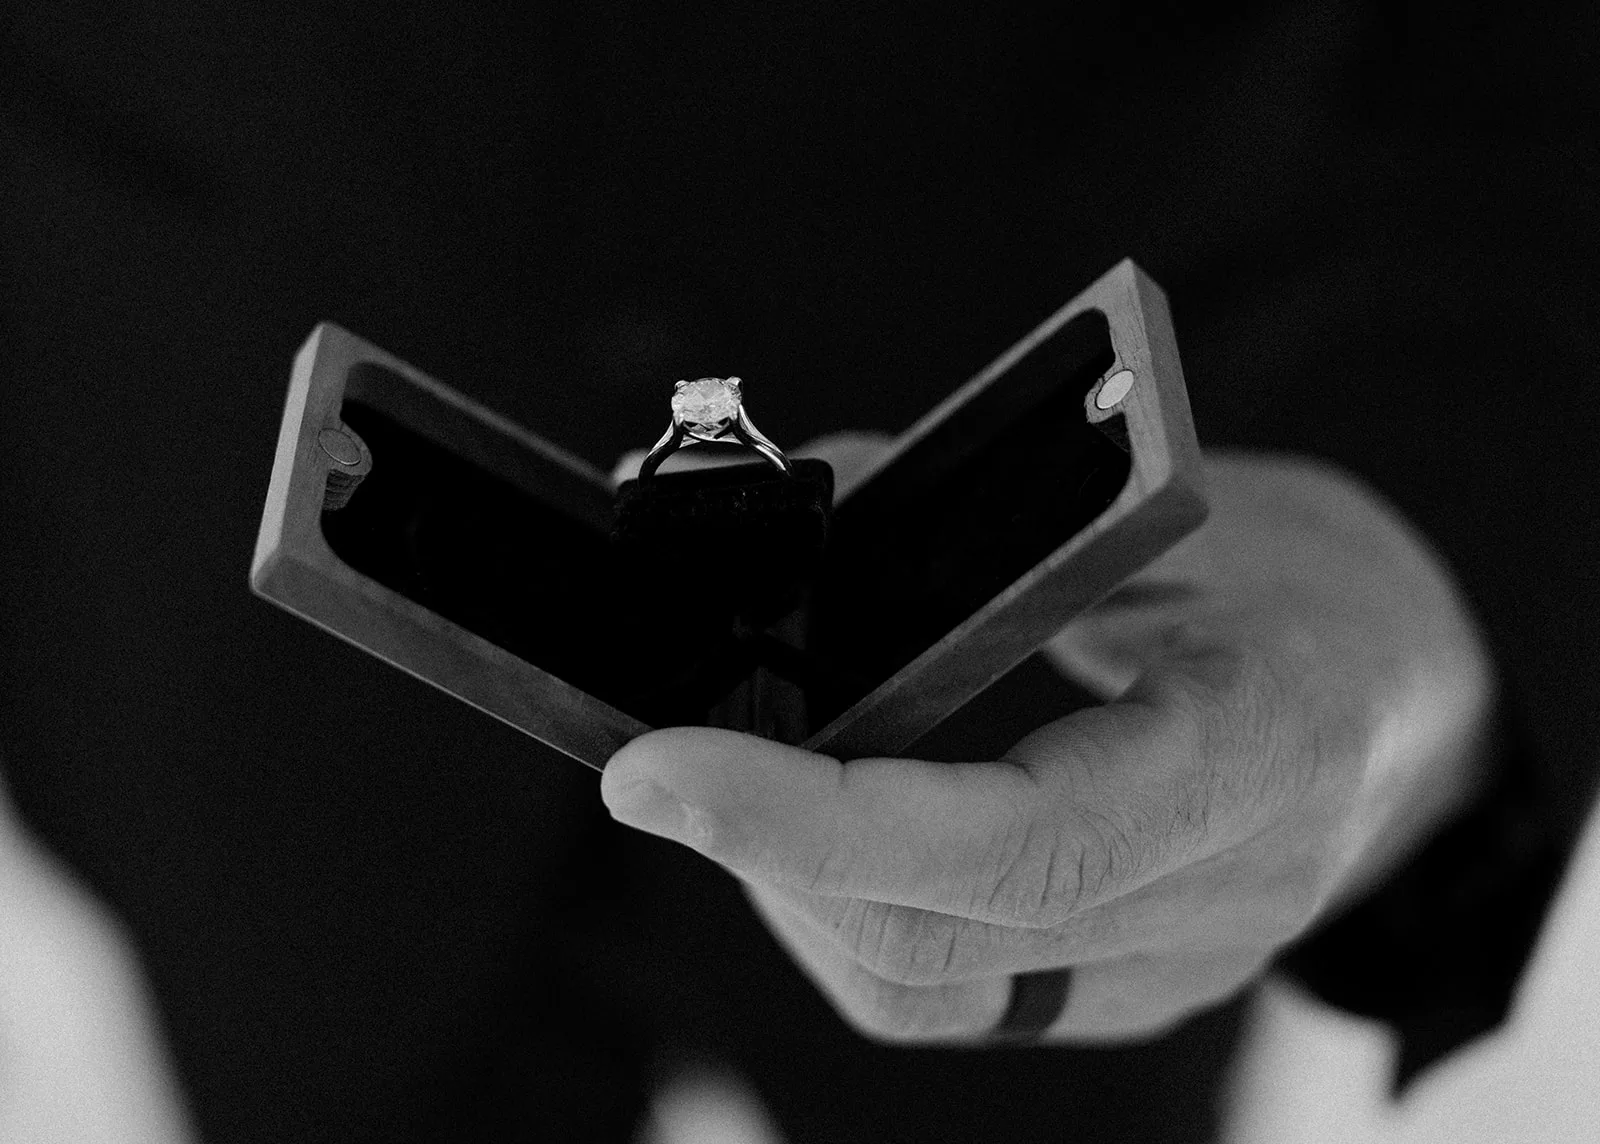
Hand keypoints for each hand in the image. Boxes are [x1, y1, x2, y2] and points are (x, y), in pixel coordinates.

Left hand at [602, 440, 1498, 1044]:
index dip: (821, 821)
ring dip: (795, 897)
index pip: (1021, 841)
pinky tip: (813, 842)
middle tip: (659, 768)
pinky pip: (954, 995)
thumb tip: (800, 509)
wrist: (1401, 689)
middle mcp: (1219, 891)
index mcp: (1256, 748)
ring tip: (732, 793)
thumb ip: (991, 523)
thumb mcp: (1181, 506)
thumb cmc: (1300, 578)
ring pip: (929, 990)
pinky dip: (851, 922)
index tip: (663, 771)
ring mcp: (1174, 959)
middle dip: (763, 855)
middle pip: (943, 933)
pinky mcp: (1128, 983)